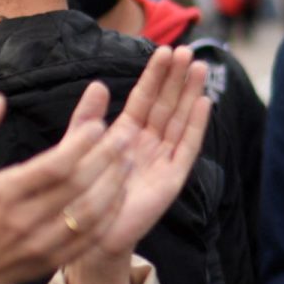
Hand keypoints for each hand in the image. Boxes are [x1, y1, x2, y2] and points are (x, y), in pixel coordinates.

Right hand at [0, 88, 135, 283]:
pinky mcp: (59, 257)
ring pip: (91, 211)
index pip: (52, 167)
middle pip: (76, 186)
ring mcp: (45, 242)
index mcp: (4, 194)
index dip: (79, 145)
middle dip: (105, 157)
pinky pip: (94, 234)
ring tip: (127, 157)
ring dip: (114, 182)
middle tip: (124, 135)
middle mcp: (25, 220)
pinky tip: (121, 188)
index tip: (98, 125)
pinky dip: (111, 210)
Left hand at [86, 45, 211, 259]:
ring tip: (199, 67)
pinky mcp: (172, 178)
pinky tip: (204, 103)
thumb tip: (98, 84)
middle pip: (166, 105)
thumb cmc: (82, 193)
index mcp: (127, 134)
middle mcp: (148, 143)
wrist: (89, 233)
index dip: (155, 75)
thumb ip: (86, 118)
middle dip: (177, 78)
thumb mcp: (78, 148)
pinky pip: (187, 147)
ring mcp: (162, 159)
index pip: (145, 98)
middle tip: (187, 51)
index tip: (165, 50)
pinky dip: (196, 125)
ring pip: (179, 120)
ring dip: (190, 94)